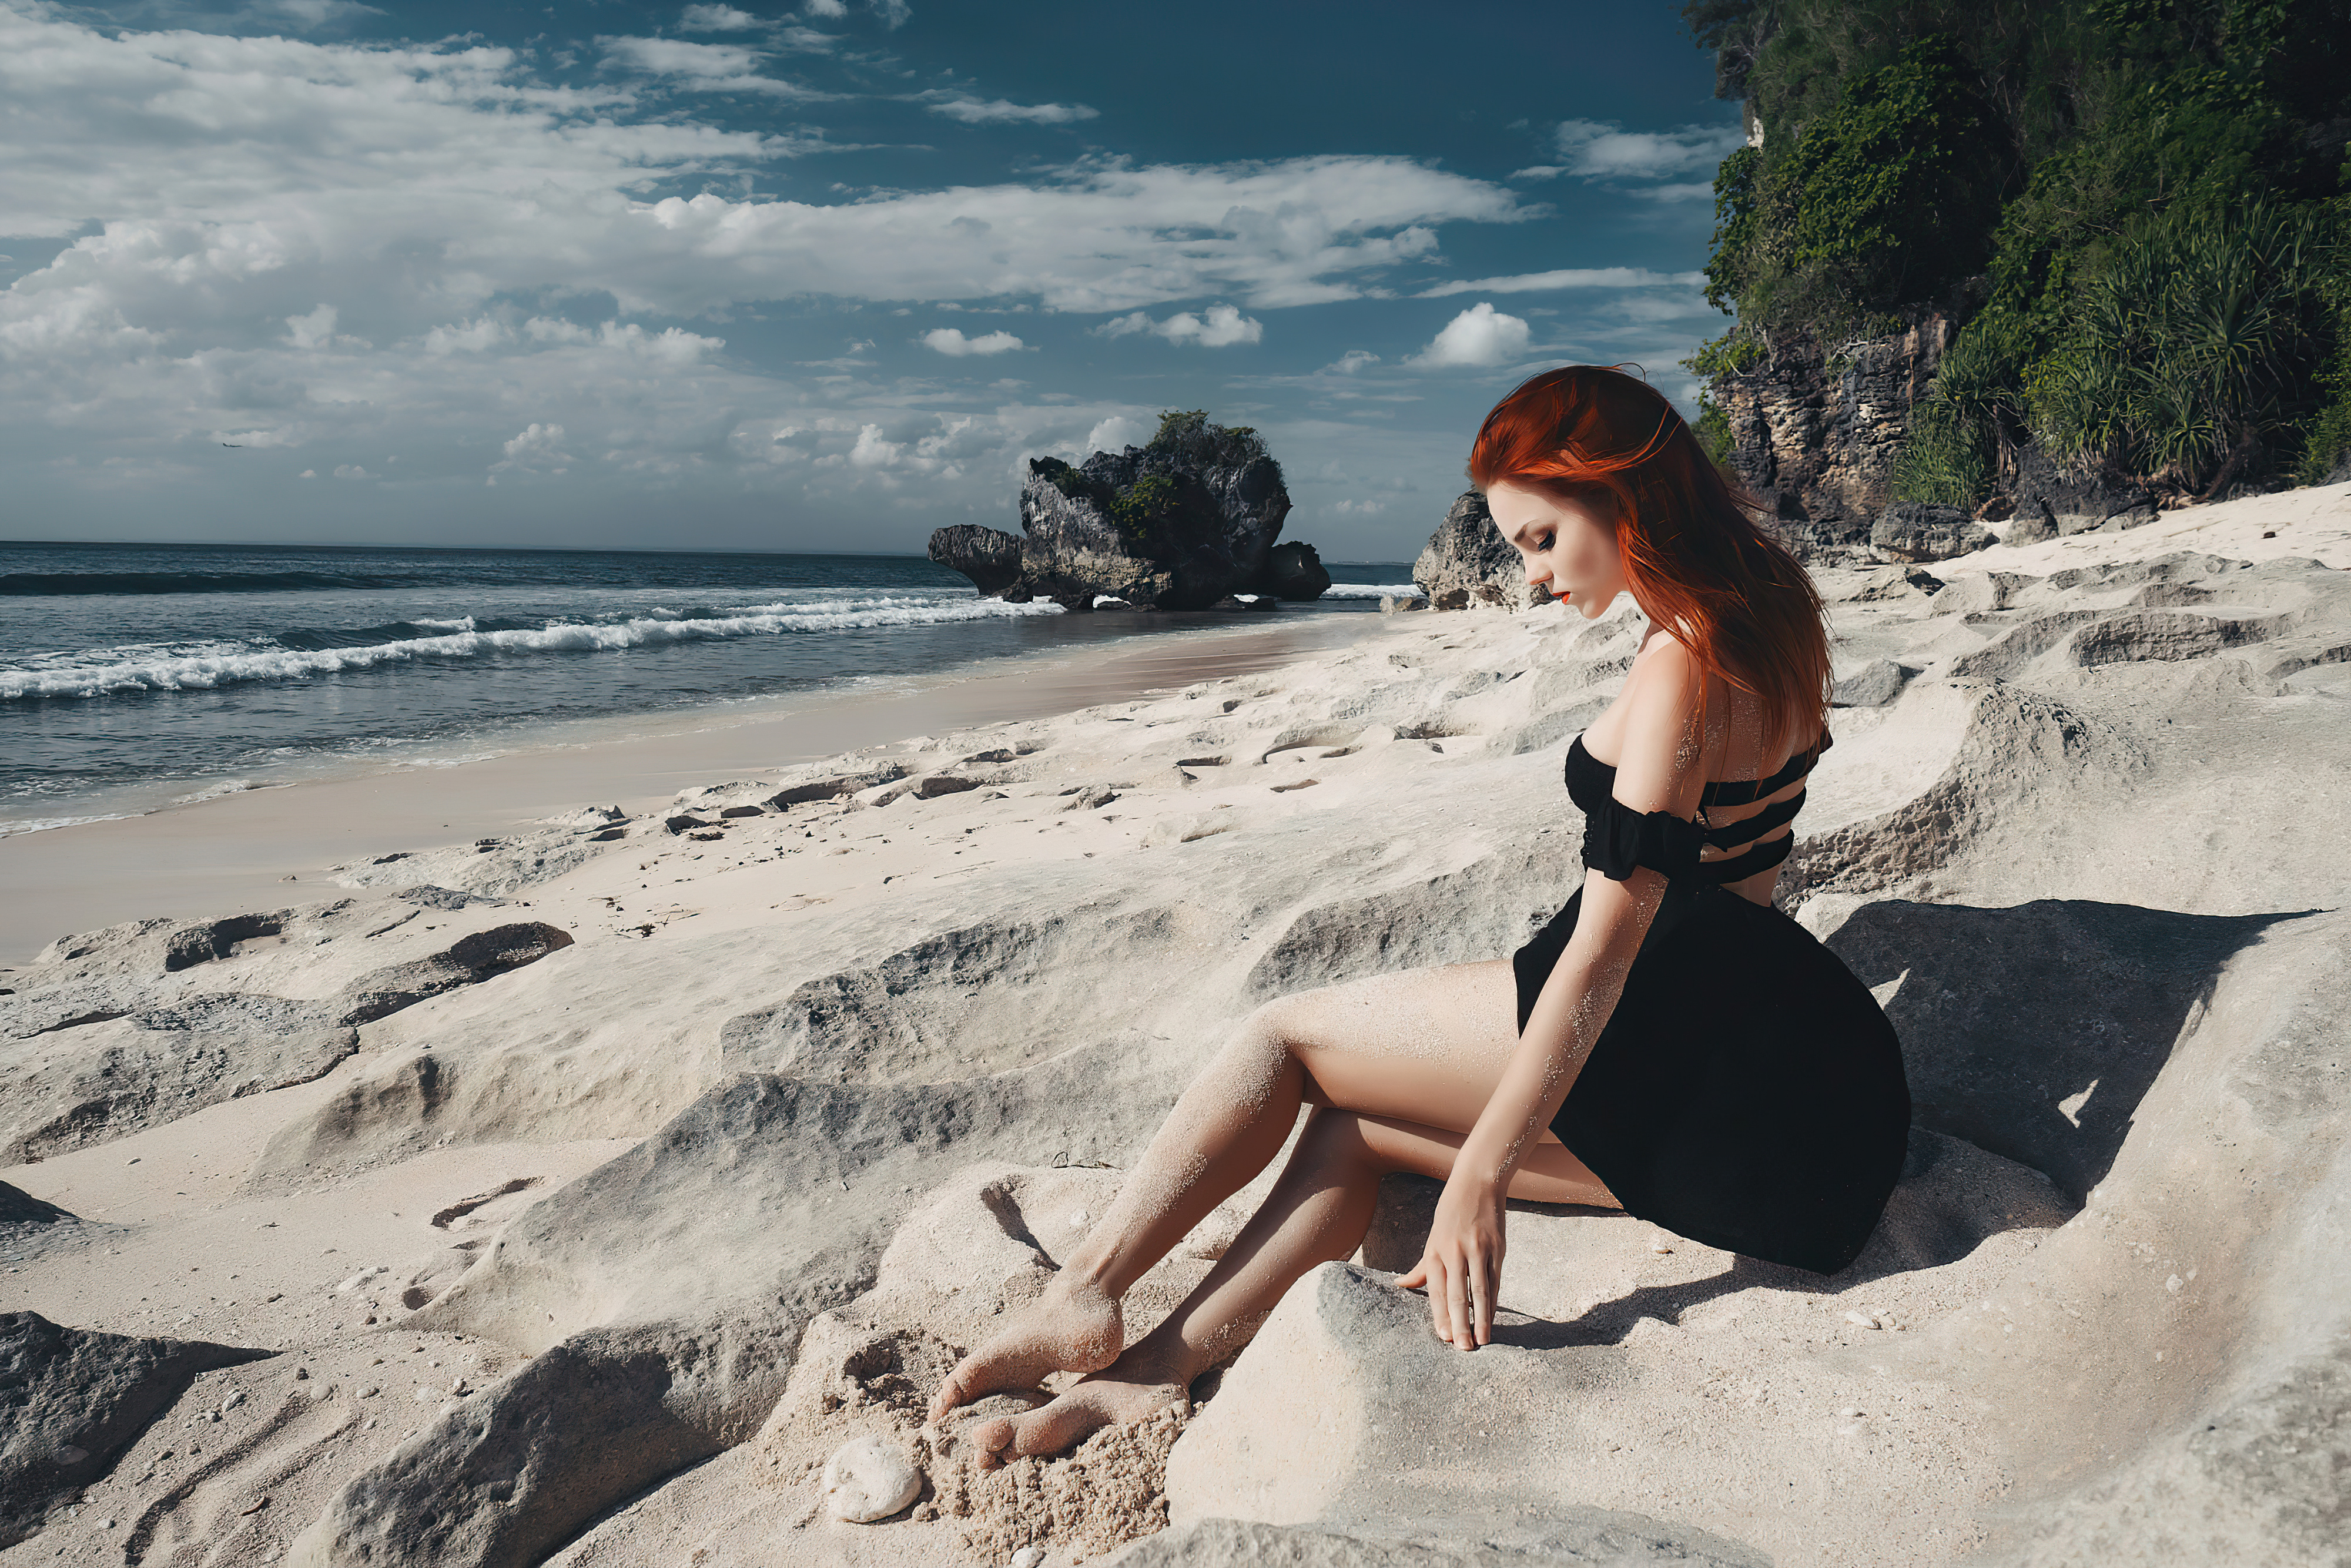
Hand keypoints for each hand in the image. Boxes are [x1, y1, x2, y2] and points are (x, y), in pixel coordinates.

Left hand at [1395, 1170, 1506, 1348]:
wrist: (1476, 1184)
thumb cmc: (1450, 1215)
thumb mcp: (1432, 1239)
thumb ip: (1421, 1268)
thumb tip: (1400, 1286)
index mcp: (1435, 1251)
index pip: (1437, 1291)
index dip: (1441, 1316)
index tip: (1444, 1338)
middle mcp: (1455, 1252)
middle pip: (1458, 1295)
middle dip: (1460, 1324)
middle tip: (1464, 1348)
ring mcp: (1478, 1250)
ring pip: (1481, 1290)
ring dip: (1482, 1318)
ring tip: (1484, 1339)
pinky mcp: (1497, 1248)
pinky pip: (1496, 1280)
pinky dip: (1495, 1301)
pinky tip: (1493, 1316)